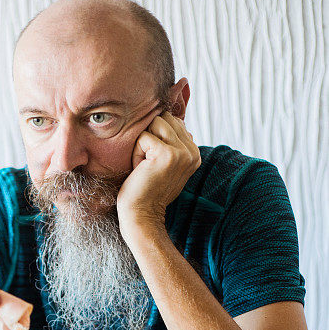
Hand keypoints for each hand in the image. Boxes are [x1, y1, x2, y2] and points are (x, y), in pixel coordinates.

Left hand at [117, 111, 200, 241]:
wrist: (142, 215)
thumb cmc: (147, 189)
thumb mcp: (165, 163)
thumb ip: (173, 141)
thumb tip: (172, 114)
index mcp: (194, 152)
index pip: (173, 122)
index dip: (157, 139)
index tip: (156, 165)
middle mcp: (192, 151)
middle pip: (164, 119)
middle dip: (149, 139)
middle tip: (149, 166)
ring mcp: (182, 152)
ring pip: (155, 124)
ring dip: (142, 145)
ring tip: (145, 167)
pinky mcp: (167, 154)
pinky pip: (143, 137)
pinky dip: (136, 153)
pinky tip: (141, 170)